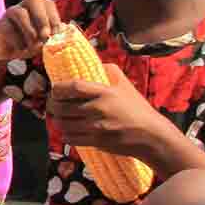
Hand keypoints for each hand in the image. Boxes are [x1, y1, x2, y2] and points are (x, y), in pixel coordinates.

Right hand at [0, 0, 60, 63]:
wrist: (3, 52)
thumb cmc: (25, 44)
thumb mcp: (40, 43)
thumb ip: (48, 38)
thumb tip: (54, 34)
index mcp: (38, 9)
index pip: (48, 4)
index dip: (54, 18)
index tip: (56, 34)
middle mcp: (24, 7)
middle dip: (42, 17)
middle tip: (45, 35)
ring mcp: (10, 14)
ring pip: (20, 13)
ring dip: (29, 30)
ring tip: (33, 45)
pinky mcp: (0, 24)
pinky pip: (9, 28)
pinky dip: (18, 41)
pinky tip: (20, 48)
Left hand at [48, 63, 173, 161]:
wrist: (151, 135)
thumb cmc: (137, 109)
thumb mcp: (126, 86)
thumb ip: (110, 71)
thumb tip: (95, 63)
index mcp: (105, 93)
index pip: (73, 87)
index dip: (58, 88)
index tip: (55, 89)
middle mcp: (98, 109)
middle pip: (62, 106)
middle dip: (53, 106)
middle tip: (53, 105)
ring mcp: (96, 126)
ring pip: (63, 123)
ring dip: (57, 120)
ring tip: (59, 118)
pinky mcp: (97, 141)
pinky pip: (71, 138)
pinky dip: (66, 134)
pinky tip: (68, 131)